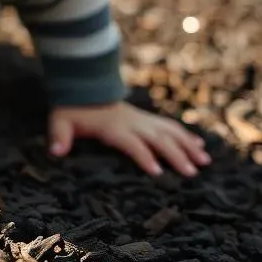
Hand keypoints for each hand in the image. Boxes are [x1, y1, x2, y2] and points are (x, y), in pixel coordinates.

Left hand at [49, 101, 210, 177]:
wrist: (82, 88)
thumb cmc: (72, 110)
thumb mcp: (61, 122)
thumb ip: (59, 137)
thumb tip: (56, 152)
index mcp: (113, 128)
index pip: (131, 143)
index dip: (143, 156)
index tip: (157, 172)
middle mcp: (132, 123)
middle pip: (158, 139)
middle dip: (176, 155)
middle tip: (192, 173)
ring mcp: (141, 119)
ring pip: (169, 131)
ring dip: (187, 145)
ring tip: (205, 161)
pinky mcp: (146, 118)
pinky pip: (169, 125)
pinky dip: (185, 135)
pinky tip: (199, 145)